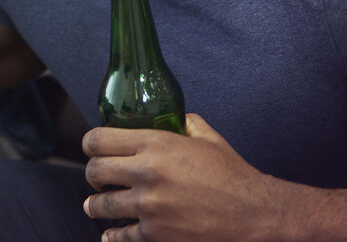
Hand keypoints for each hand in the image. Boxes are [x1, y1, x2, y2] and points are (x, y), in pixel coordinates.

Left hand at [82, 114, 284, 240]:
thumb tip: (172, 117)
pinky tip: (110, 234)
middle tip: (96, 178)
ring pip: (101, 204)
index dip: (90, 144)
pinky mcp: (156, 234)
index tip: (91, 149)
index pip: (99, 140)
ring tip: (93, 205)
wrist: (256, 214)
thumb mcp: (208, 138)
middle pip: (94, 171)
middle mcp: (146, 172)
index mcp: (155, 143)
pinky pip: (121, 235)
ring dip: (95, 205)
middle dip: (93, 174)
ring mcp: (149, 205)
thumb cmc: (233, 174)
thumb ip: (184, 124)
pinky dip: (113, 236)